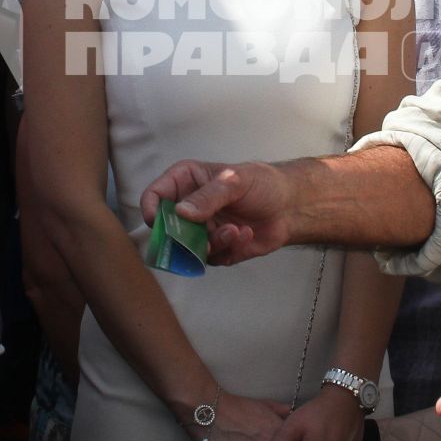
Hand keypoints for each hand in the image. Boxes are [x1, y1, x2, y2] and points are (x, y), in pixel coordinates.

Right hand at [143, 160, 296, 264]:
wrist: (289, 206)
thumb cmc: (262, 183)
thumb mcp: (234, 181)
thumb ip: (208, 196)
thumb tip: (180, 213)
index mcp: (186, 182)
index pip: (155, 195)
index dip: (150, 209)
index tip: (157, 222)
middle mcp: (189, 208)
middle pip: (166, 229)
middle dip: (183, 237)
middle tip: (203, 236)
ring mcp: (201, 231)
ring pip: (188, 249)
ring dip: (213, 243)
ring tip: (234, 231)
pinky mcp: (216, 250)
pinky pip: (212, 259)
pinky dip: (229, 249)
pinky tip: (246, 234)